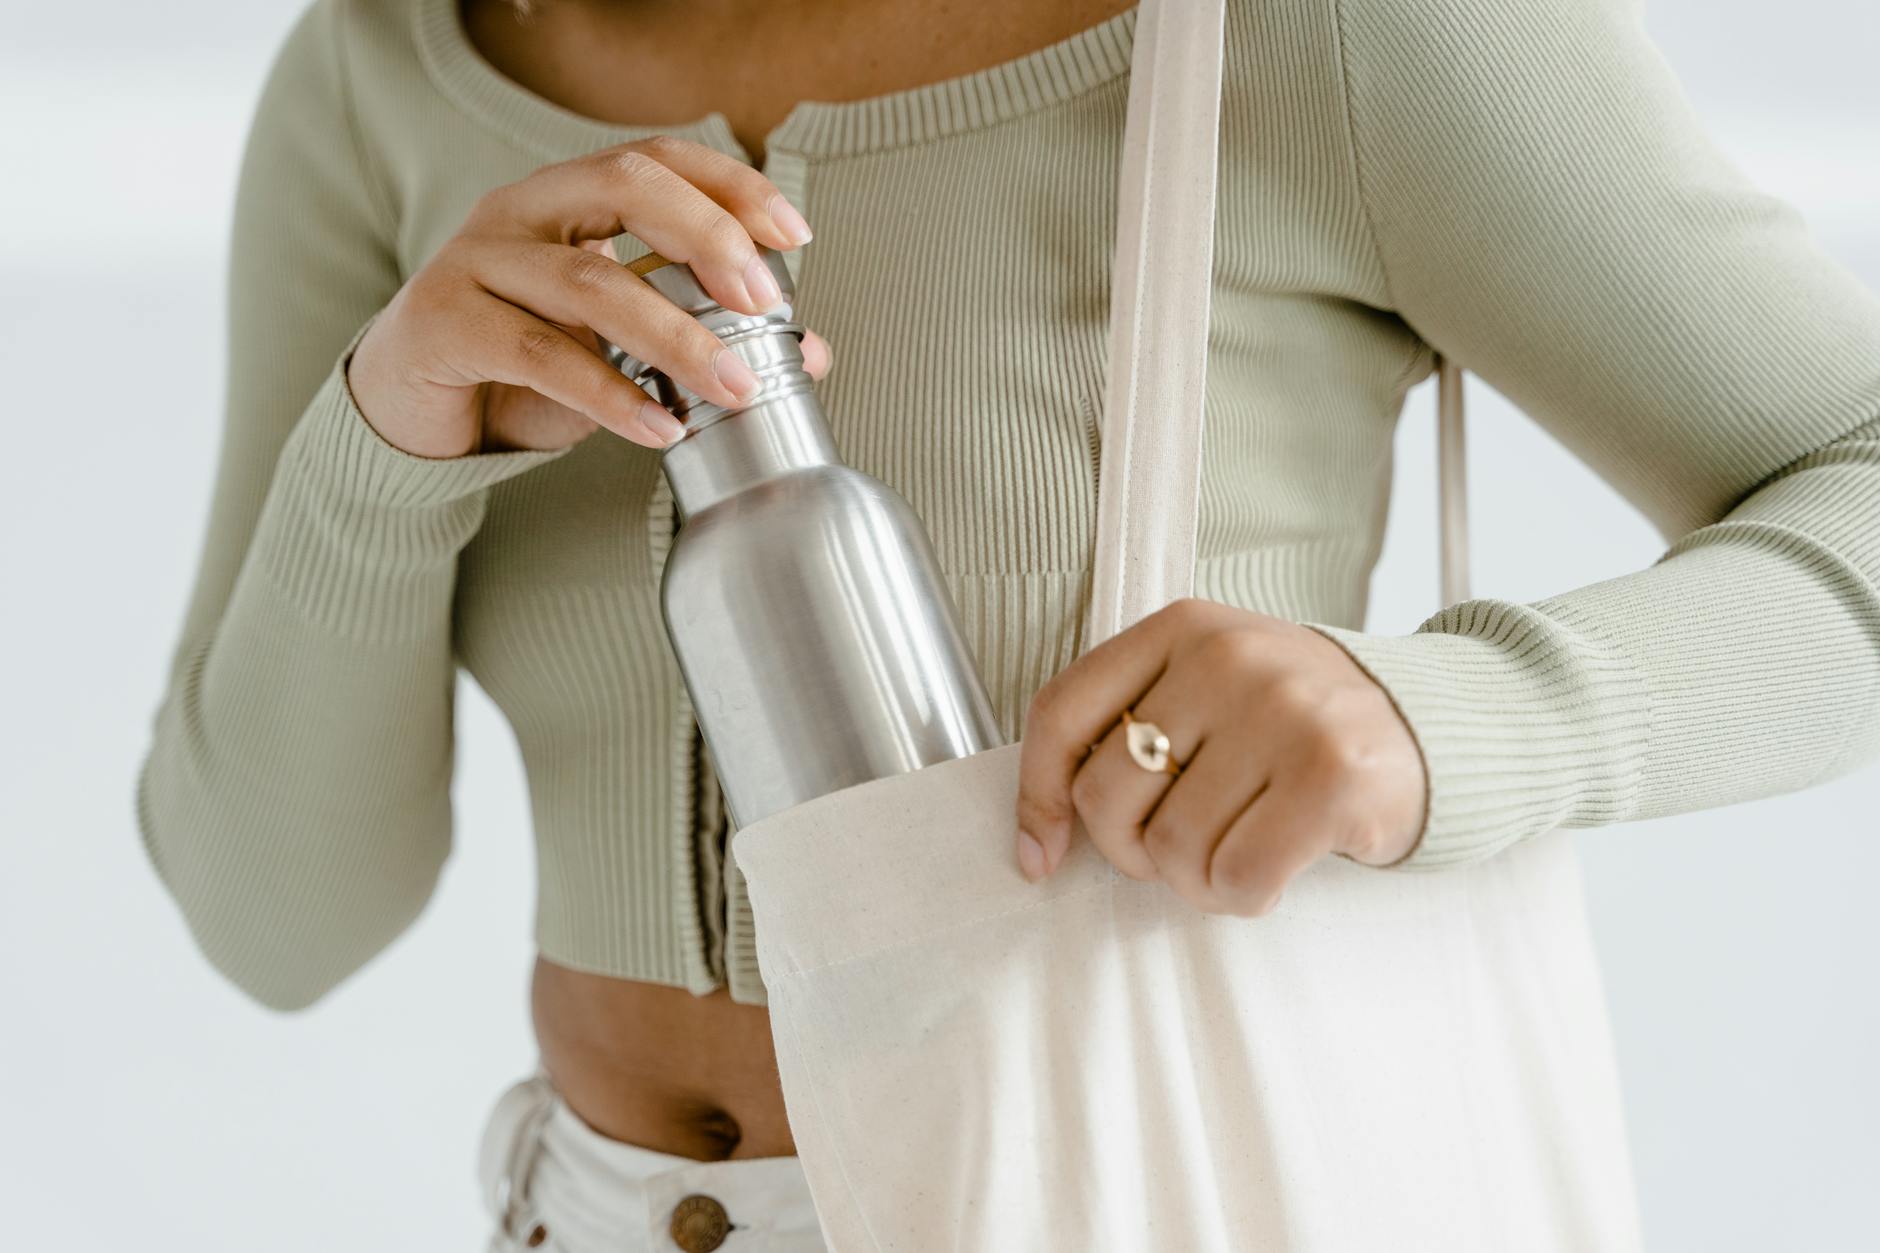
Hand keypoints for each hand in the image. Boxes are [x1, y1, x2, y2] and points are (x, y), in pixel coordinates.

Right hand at [347, 135, 831, 458]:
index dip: (729, 186)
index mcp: (567, 197)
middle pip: (626, 186)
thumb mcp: (619, 348)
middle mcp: (519, 211)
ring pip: (589, 282)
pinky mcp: (445, 324)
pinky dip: (609, 394)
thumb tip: (809, 353)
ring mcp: (475, 260)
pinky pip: (539, 355)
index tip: (793, 234)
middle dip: (709, 239)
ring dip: (675, 338)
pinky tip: (658, 426)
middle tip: (762, 303)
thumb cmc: (520, 365)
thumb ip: (702, 339)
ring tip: (731, 387)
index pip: (657, 158)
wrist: (409, 411)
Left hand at [1014, 599, 1426, 914]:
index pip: (1061, 712)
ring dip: (1199, 879)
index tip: (1042, 853)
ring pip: (1173, 848)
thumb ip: (1129, 731)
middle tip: (1184, 847)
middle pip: (1108, 794)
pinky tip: (1275, 870)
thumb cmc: (1299, 725)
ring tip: (1243, 850)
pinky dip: (1245, 896)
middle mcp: (1227, 657)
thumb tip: (1038, 840)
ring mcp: (1283, 712)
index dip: (1038, 795)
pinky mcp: (1331, 776)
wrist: (1437, 728)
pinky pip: (1238, 877)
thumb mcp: (1209, 691)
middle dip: (1135, 849)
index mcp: (1181, 628)